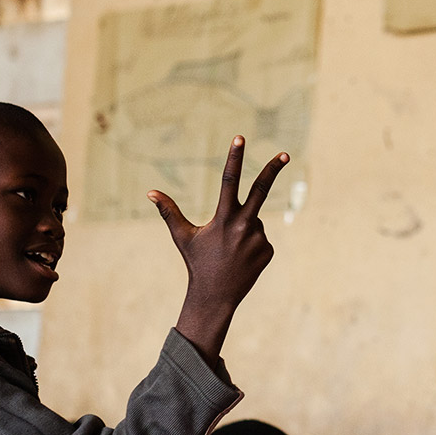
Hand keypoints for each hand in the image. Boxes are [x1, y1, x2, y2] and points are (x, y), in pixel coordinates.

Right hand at [148, 136, 288, 356]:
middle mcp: (243, 225)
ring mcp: (259, 238)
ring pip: (253, 220)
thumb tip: (150, 192)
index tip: (240, 137)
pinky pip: (260, 237)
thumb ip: (169, 211)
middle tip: (286, 154)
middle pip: (261, 190)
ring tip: (230, 250)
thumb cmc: (196, 263)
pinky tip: (240, 258)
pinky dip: (250, 242)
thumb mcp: (182, 236)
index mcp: (223, 218)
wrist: (215, 297)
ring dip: (243, 228)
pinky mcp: (267, 250)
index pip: (229, 181)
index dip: (234, 158)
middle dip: (273, 170)